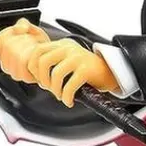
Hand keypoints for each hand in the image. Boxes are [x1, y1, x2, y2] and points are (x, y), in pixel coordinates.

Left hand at [0, 20, 119, 105]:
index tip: (40, 80)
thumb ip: (53, 65)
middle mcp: (68, 48)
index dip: (34, 68)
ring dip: (55, 90)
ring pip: (55, 74)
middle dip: (43, 79)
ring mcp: (78, 57)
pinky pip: (70, 85)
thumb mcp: (68, 62)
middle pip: (42, 61)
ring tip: (61, 96)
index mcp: (61, 45)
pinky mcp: (86, 69)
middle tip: (49, 89)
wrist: (112, 72)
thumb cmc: (88, 71)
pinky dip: (67, 97)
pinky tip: (69, 101)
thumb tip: (37, 78)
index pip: (37, 51)